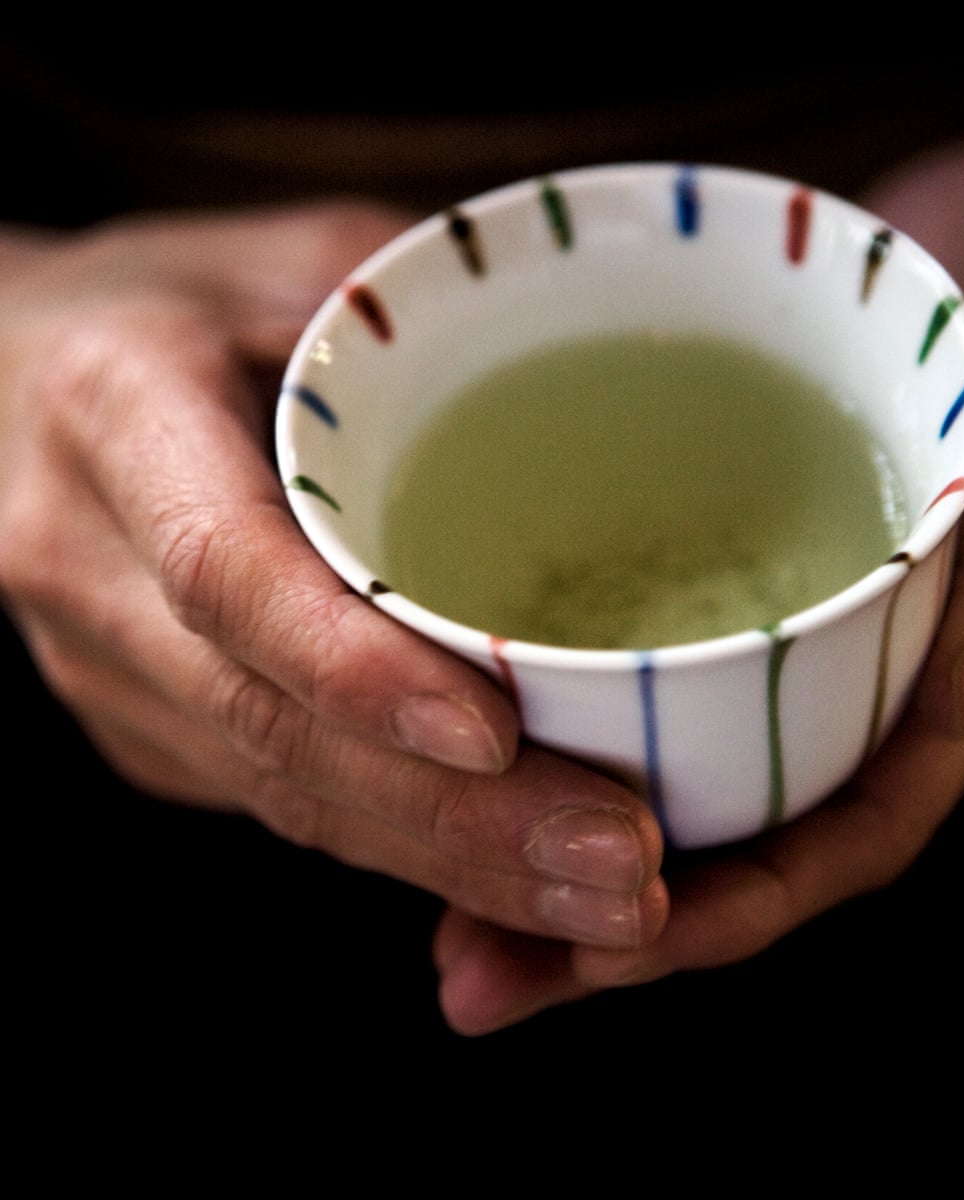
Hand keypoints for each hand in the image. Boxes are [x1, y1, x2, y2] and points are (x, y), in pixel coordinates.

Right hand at [0, 203, 667, 948]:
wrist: (2, 380)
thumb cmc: (161, 307)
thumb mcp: (270, 256)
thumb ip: (393, 302)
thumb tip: (569, 339)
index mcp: (115, 418)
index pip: (227, 572)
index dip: (354, 667)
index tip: (497, 737)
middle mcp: (93, 569)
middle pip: (277, 729)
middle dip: (458, 822)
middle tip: (623, 870)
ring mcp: (115, 672)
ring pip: (289, 795)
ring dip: (455, 867)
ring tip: (611, 904)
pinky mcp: (156, 727)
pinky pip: (288, 804)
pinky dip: (413, 853)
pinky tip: (526, 883)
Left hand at [432, 97, 963, 1032]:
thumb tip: (960, 677)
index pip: (844, 831)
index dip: (728, 913)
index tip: (596, 962)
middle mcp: (873, 649)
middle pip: (732, 821)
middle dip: (603, 914)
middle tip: (470, 971)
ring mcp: (804, 592)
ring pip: (676, 741)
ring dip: (555, 818)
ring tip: (431, 877)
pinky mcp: (745, 518)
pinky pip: (643, 621)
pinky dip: (561, 679)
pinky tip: (467, 699)